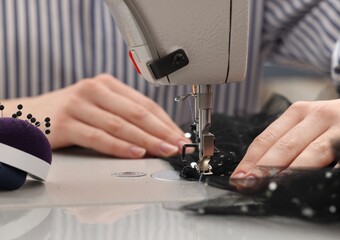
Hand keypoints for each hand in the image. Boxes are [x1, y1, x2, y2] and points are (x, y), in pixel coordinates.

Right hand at [4, 74, 190, 157]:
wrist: (27, 115)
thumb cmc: (69, 113)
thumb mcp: (98, 106)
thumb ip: (123, 115)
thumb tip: (156, 134)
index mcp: (106, 84)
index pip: (144, 103)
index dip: (165, 121)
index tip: (179, 136)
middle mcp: (94, 90)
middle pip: (136, 113)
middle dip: (161, 132)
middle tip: (178, 146)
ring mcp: (79, 105)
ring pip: (121, 125)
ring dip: (147, 140)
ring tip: (164, 151)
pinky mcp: (65, 123)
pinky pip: (99, 137)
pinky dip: (119, 146)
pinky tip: (135, 153)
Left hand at [231, 74, 339, 178]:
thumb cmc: (330, 122)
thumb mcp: (306, 122)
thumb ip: (285, 141)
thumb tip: (254, 171)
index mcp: (298, 111)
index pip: (266, 139)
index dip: (250, 161)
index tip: (238, 179)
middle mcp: (318, 115)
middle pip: (284, 147)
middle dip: (263, 171)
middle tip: (248, 187)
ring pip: (311, 154)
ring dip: (288, 175)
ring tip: (271, 189)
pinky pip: (338, 163)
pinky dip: (320, 177)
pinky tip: (308, 188)